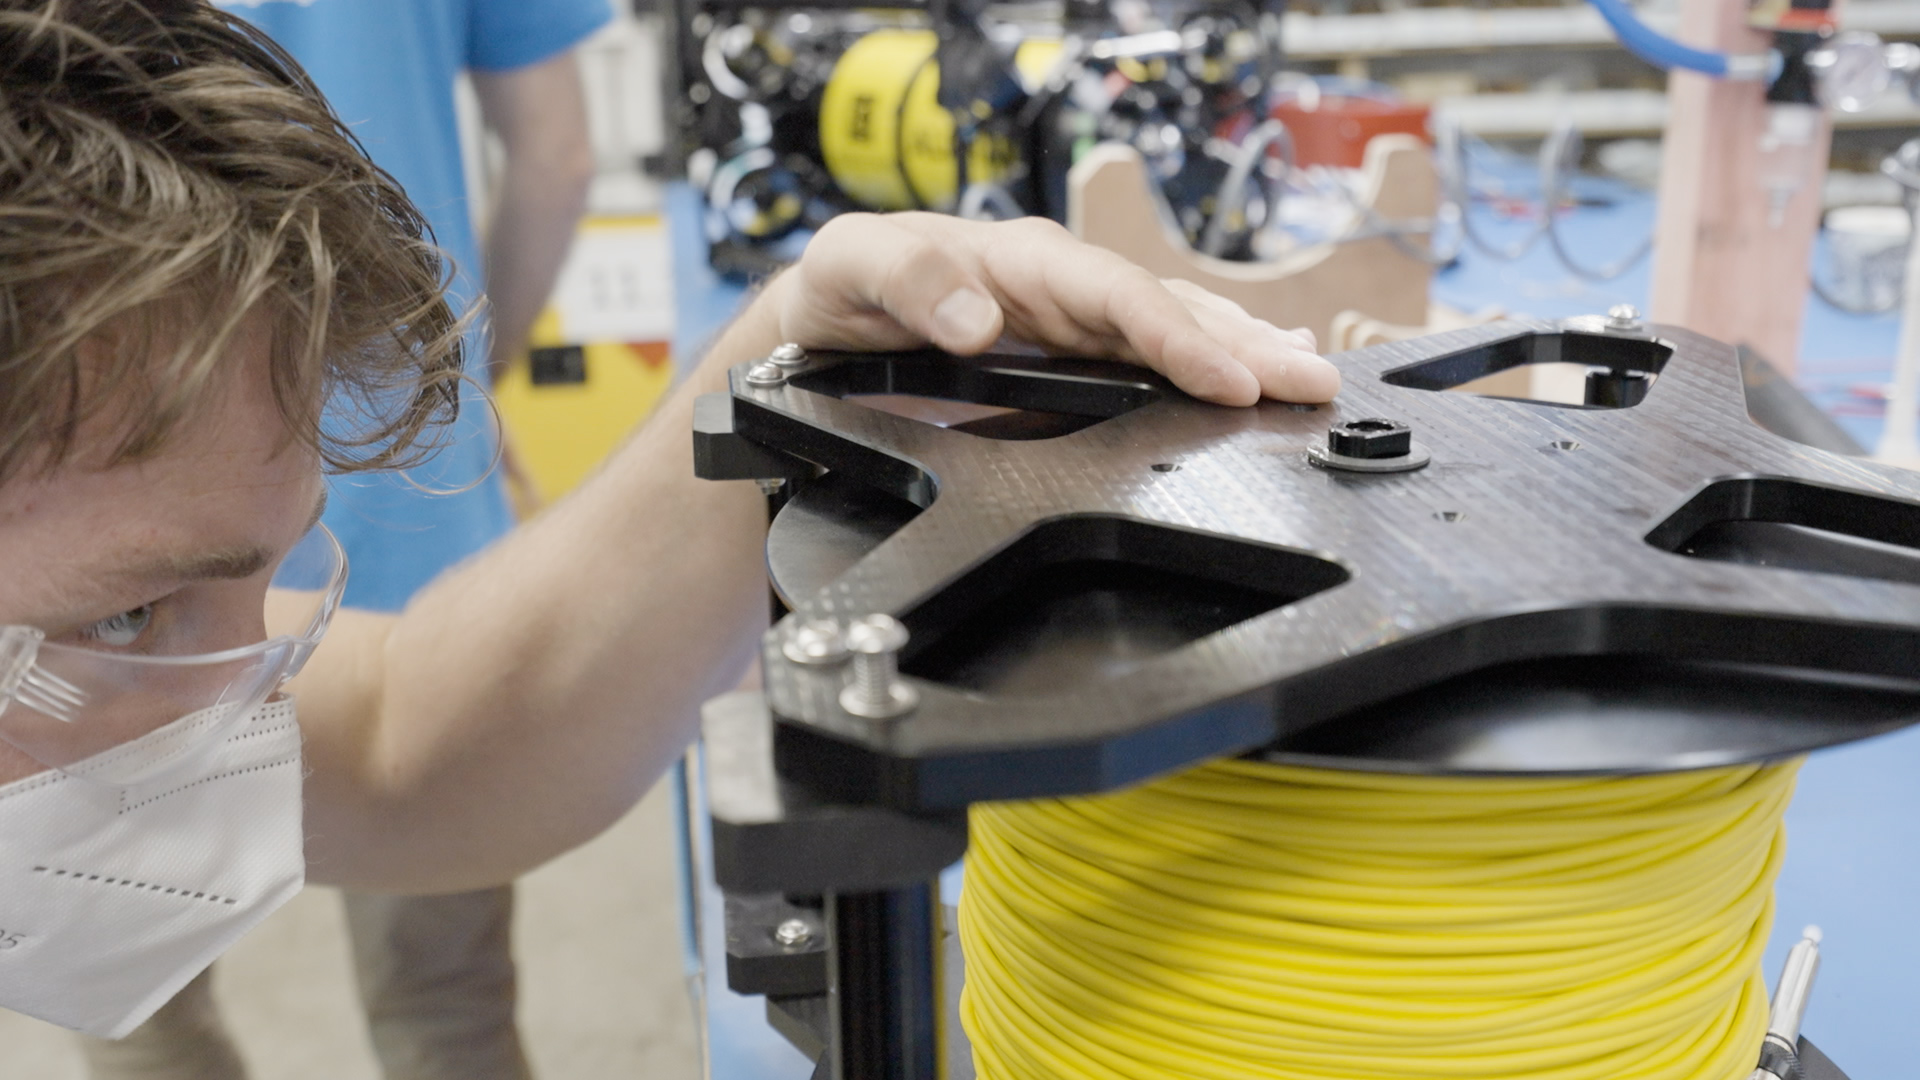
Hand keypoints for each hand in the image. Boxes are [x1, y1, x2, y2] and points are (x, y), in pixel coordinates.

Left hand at [762, 213, 1339, 405]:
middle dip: (1243, 346)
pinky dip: (1212, 365)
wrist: (829, 323)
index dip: (1175, 336)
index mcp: (1022, 260)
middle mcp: (1062, 287)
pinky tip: (1256, 377)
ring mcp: (1074, 323)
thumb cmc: (848, 285)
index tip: (1227, 376)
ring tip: (1307, 380)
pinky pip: (1154, 357)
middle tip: (1311, 382)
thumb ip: (911, 281)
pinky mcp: (1074, 359)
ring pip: (1175, 330)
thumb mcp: (854, 268)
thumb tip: (981, 318)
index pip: (1115, 295)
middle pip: (1167, 311)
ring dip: (1244, 355)